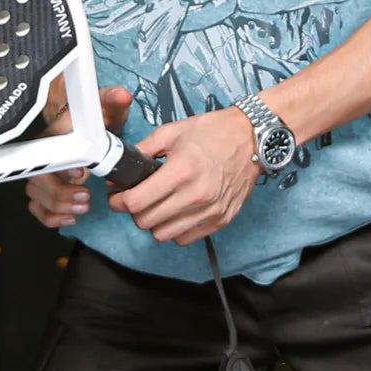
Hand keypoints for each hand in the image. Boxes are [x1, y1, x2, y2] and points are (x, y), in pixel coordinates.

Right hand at [26, 84, 132, 228]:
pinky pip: (36, 206)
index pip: (50, 149)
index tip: (80, 173)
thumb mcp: (105, 107)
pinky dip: (49, 217)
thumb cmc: (93, 118)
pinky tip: (69, 218)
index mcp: (56, 133)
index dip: (62, 164)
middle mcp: (42, 152)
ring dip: (57, 206)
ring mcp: (41, 171)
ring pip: (35, 193)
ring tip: (83, 207)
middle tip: (85, 197)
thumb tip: (121, 96)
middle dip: (60, 192)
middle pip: (38, 177)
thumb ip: (112, 101)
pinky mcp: (44, 187)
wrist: (81, 126)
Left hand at [107, 106, 258, 245]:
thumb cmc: (214, 132)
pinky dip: (174, 229)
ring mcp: (211, 210)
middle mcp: (197, 194)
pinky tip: (176, 212)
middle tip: (135, 199)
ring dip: (153, 223)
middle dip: (133, 211)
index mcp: (182, 170)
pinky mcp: (221, 220)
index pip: (136, 202)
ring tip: (157, 206)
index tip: (117, 197)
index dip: (118, 201)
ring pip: (163, 235)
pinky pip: (185, 238)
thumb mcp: (172, 132)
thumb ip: (143, 150)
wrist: (252, 138)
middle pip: (146, 222)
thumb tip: (122, 168)